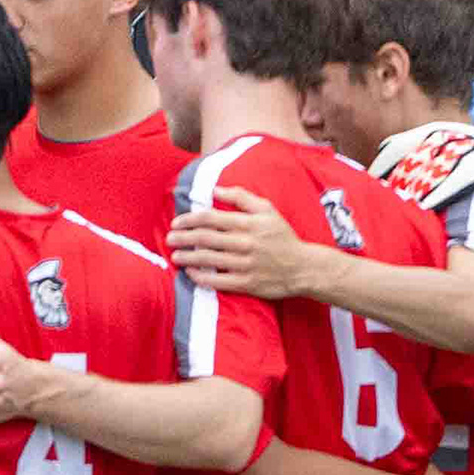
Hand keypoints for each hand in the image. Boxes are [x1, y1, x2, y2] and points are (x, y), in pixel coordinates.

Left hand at [169, 186, 322, 298]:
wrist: (304, 267)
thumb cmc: (282, 237)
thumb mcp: (268, 211)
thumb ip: (241, 198)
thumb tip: (214, 190)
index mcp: (250, 223)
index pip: (211, 219)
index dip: (189, 220)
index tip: (176, 222)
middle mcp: (246, 243)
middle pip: (206, 238)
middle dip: (183, 238)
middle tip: (169, 239)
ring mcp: (246, 264)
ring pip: (208, 259)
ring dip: (187, 256)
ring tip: (175, 255)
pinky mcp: (247, 284)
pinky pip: (217, 281)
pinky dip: (200, 276)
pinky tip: (190, 272)